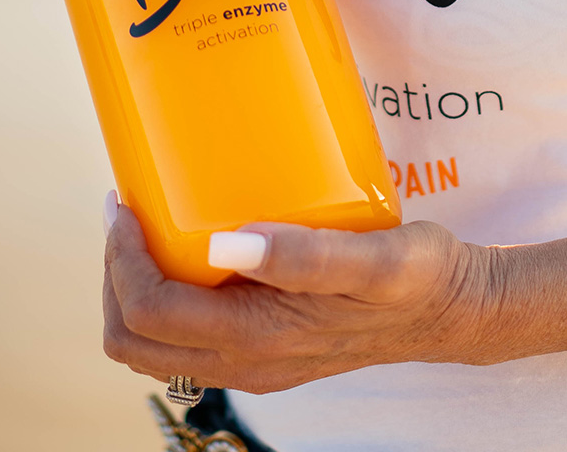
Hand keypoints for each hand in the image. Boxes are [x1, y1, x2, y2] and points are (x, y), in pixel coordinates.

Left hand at [101, 205, 496, 393]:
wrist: (450, 311)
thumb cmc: (415, 277)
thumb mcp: (372, 258)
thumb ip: (304, 254)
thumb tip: (228, 243)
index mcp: (258, 340)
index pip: (150, 313)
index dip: (122, 260)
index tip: (126, 203)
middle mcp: (245, 362)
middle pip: (134, 339)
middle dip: (115, 275)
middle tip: (128, 210)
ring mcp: (252, 361)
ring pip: (154, 345)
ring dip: (134, 288)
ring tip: (150, 225)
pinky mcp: (265, 348)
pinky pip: (186, 338)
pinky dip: (167, 297)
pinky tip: (193, 248)